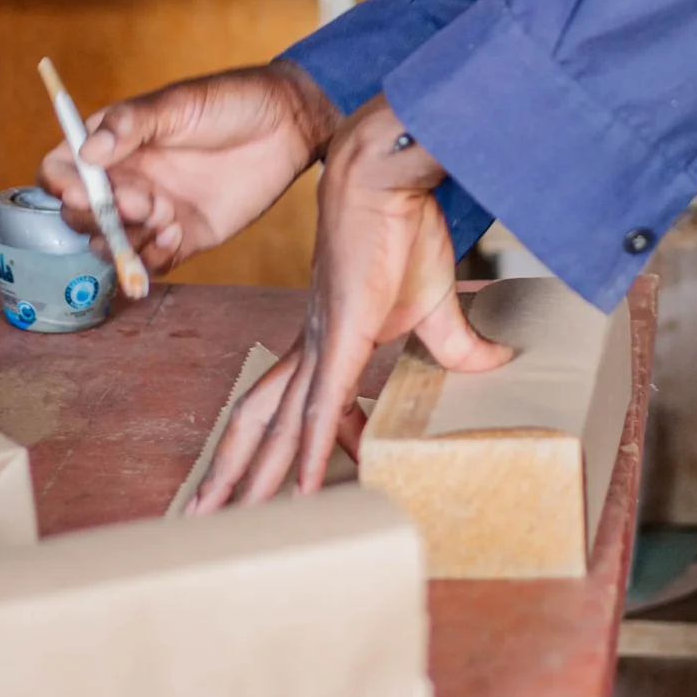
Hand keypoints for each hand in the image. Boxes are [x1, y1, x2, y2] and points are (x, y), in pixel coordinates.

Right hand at [38, 62, 338, 275]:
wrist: (288, 125)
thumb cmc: (230, 101)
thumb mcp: (178, 104)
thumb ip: (131, 124)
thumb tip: (88, 151)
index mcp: (112, 143)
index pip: (61, 170)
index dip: (60, 185)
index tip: (80, 190)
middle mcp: (125, 180)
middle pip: (79, 214)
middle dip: (98, 216)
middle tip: (139, 202)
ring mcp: (152, 211)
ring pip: (111, 243)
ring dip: (126, 240)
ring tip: (165, 216)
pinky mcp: (183, 236)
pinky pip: (151, 262)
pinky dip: (153, 259)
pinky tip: (177, 233)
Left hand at [188, 94, 509, 508]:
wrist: (384, 177)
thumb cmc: (402, 227)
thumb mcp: (435, 302)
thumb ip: (457, 344)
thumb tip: (495, 362)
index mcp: (325, 338)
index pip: (295, 404)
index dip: (292, 449)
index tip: (291, 490)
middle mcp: (311, 347)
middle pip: (258, 421)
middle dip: (231, 472)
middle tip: (201, 517)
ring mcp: (323, 345)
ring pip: (275, 426)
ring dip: (251, 476)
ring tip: (221, 519)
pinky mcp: (344, 340)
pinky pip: (320, 411)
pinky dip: (309, 455)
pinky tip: (299, 493)